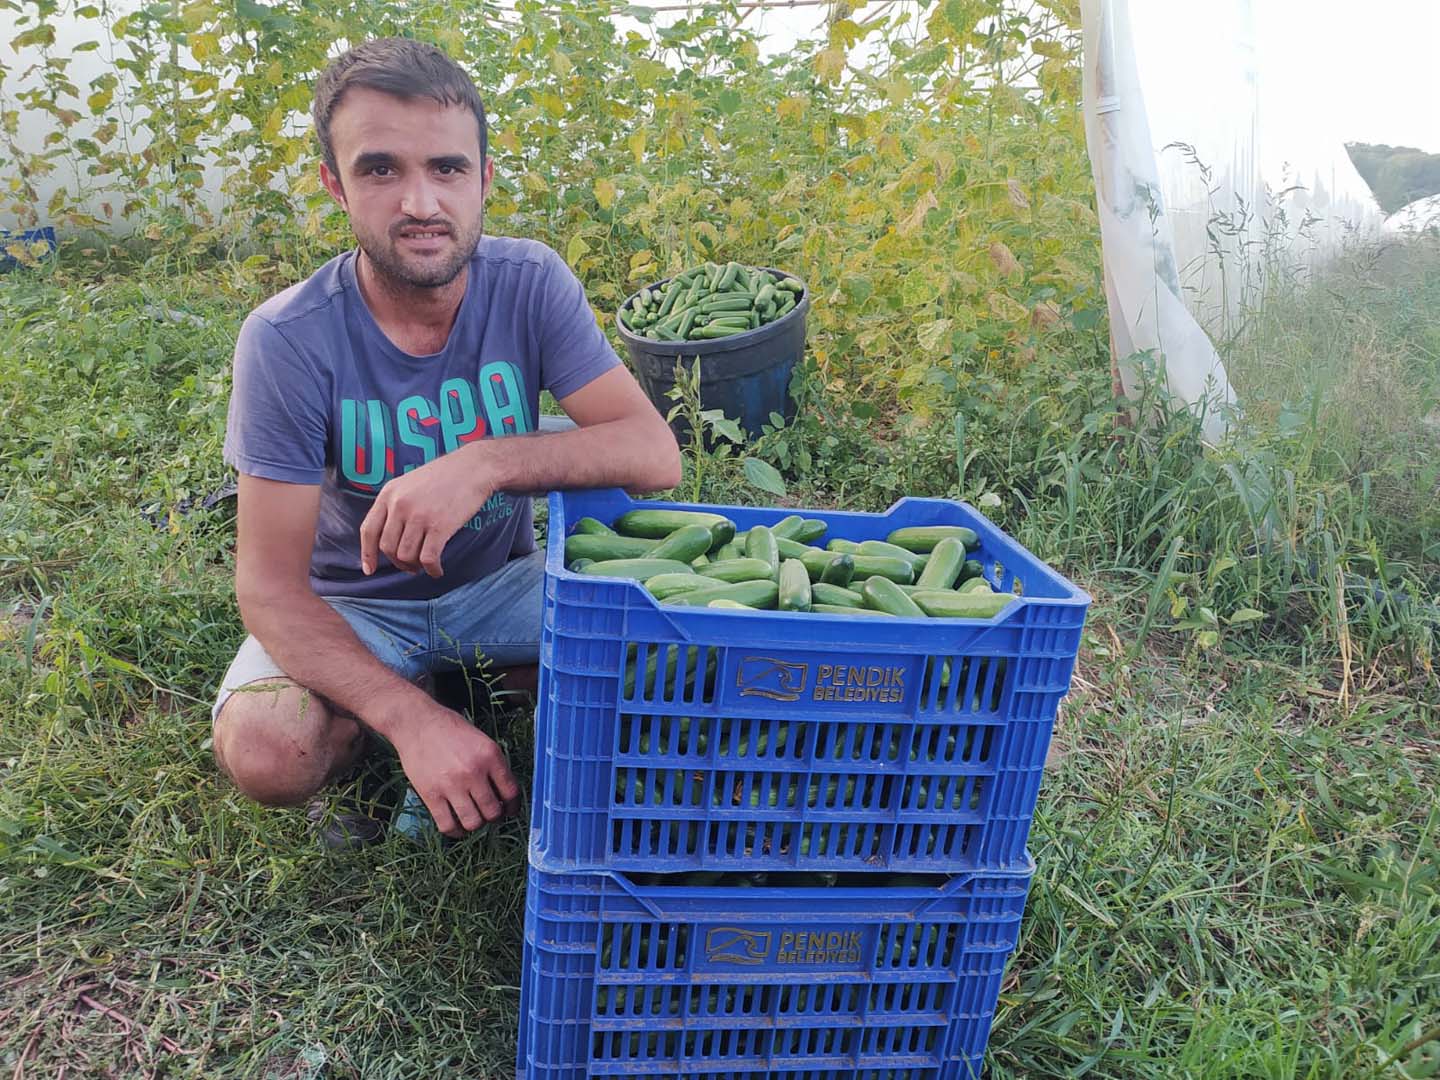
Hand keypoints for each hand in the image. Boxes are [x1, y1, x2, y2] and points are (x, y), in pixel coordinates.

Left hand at [359, 447, 493, 577]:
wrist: (474, 467)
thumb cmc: (446, 475)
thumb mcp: (409, 483)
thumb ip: (396, 505)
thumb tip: (390, 537)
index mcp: (389, 493)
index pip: (369, 530)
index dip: (367, 554)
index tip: (370, 570)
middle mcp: (400, 505)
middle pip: (388, 547)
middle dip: (398, 562)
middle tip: (410, 565)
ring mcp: (419, 516)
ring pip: (406, 556)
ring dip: (415, 566)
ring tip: (425, 564)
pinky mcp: (439, 526)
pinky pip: (428, 558)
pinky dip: (432, 570)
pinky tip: (437, 570)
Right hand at [391, 701, 521, 835]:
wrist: (416, 723)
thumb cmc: (450, 730)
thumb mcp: (481, 740)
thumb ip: (494, 765)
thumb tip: (505, 794)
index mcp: (490, 756)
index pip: (511, 792)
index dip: (512, 806)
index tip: (509, 810)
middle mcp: (474, 771)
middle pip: (493, 812)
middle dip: (494, 817)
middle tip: (488, 813)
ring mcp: (452, 785)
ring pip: (473, 823)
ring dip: (475, 824)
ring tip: (472, 817)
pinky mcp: (431, 795)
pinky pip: (447, 825)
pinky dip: (454, 831)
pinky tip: (455, 825)